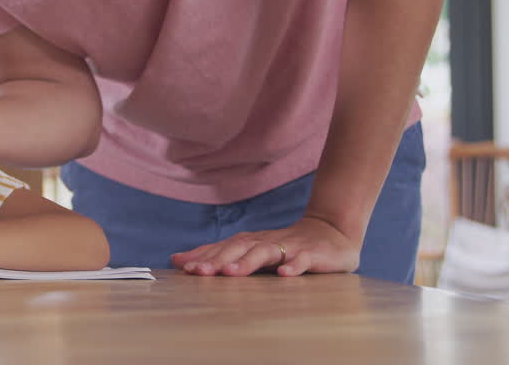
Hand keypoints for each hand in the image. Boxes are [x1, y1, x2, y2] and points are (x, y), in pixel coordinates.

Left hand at [170, 216, 359, 276]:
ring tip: (231, 274)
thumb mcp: (250, 251)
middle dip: (217, 260)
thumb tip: (177, 260)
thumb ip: (217, 256)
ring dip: (247, 263)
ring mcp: (288, 247)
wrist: (331, 232)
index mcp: (249, 242)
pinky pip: (302, 261)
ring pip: (265, 253)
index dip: (203, 257)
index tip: (182, 268)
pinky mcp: (311, 255)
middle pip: (237, 249)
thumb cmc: (285, 247)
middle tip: (198, 273)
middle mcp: (264, 242)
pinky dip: (293, 267)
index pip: (222, 248)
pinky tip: (284, 276)